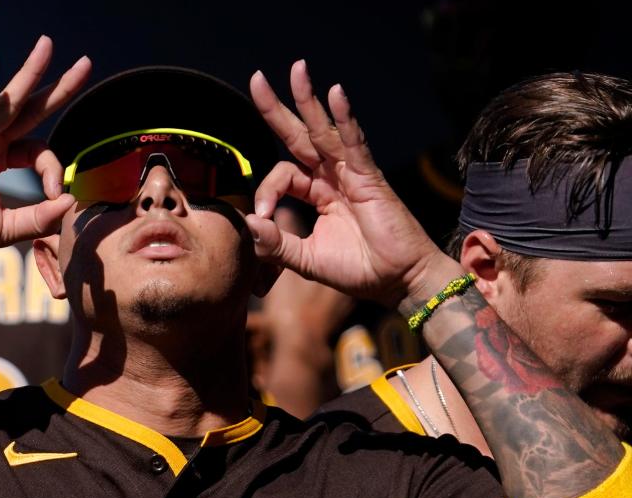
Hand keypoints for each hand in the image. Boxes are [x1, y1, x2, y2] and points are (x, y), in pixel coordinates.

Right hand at [0, 36, 91, 278]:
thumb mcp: (5, 229)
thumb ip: (38, 219)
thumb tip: (70, 203)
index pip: (37, 148)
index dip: (53, 168)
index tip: (56, 194)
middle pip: (28, 108)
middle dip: (57, 86)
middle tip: (85, 63)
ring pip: (3, 101)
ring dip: (28, 73)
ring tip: (47, 44)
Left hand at [246, 61, 458, 307]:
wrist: (397, 281)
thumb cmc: (357, 270)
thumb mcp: (306, 260)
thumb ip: (276, 245)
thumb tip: (247, 223)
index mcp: (316, 193)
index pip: (282, 175)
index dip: (266, 190)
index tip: (262, 217)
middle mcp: (331, 177)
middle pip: (298, 136)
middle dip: (277, 108)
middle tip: (257, 79)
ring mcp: (350, 174)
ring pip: (324, 131)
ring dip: (308, 99)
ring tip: (297, 69)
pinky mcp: (369, 178)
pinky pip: (353, 143)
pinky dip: (345, 118)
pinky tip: (335, 94)